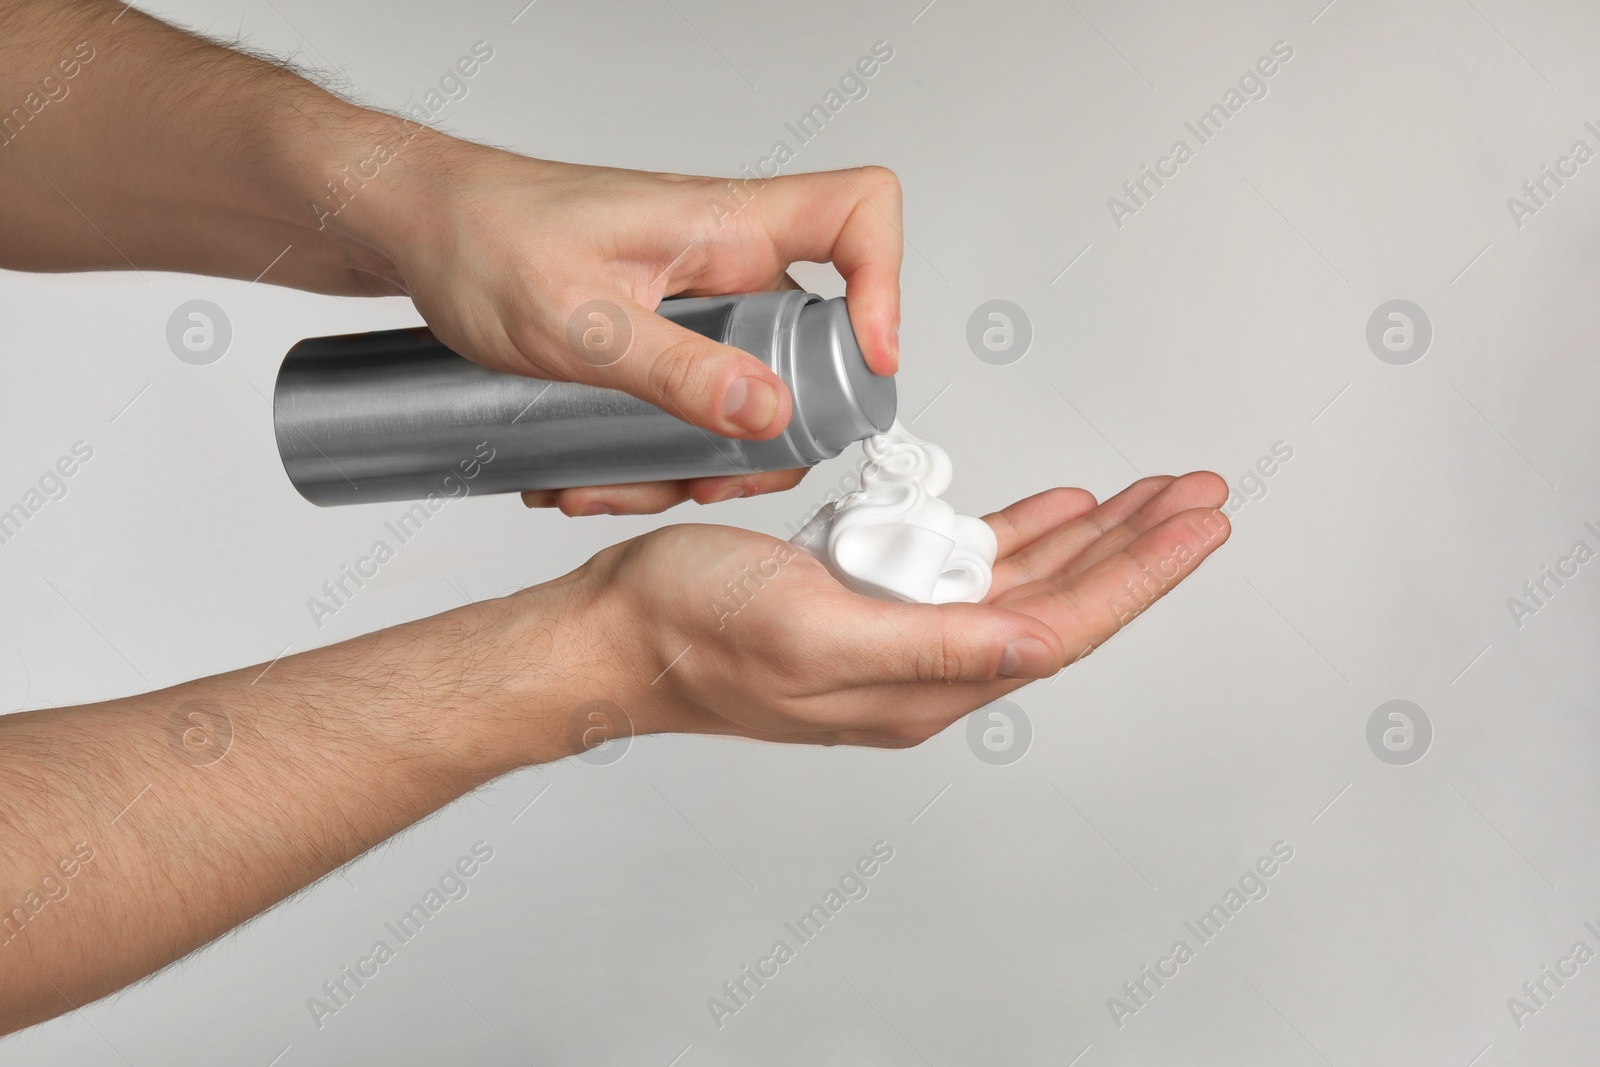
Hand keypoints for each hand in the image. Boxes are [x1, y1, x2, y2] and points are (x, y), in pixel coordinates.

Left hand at [334, 132, 903, 516]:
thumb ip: (676, 372)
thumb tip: (772, 417)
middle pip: (814, 345)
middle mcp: (725, 261)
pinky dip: (654, 451)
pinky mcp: (663, 335)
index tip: (863, 366)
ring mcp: (696, 302)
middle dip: (766, 435)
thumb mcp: (575, 322)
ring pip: (745, 393)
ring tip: (609, 486)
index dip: (887, 285)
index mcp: (725, 226)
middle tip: (707, 480)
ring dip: (691, 461)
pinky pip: (692, 402)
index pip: (859, 214)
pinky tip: (591, 471)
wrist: (414, 230)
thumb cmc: (481, 238)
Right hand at [558, 472, 1228, 746]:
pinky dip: (1021, 532)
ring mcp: (901, 633)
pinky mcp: (871, 602)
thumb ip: (930, 649)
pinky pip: (968, 566)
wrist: (618, 632)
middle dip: (1138, 549)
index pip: (1062, 628)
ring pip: (1025, 581)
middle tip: (1199, 497)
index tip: (1196, 529)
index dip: (1138, 577)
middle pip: (1061, 601)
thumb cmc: (691, 630)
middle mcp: (925, 667)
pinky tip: (1056, 510)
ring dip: (1093, 536)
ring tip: (1152, 496)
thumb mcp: (810, 632)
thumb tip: (1034, 648)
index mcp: (921, 685)